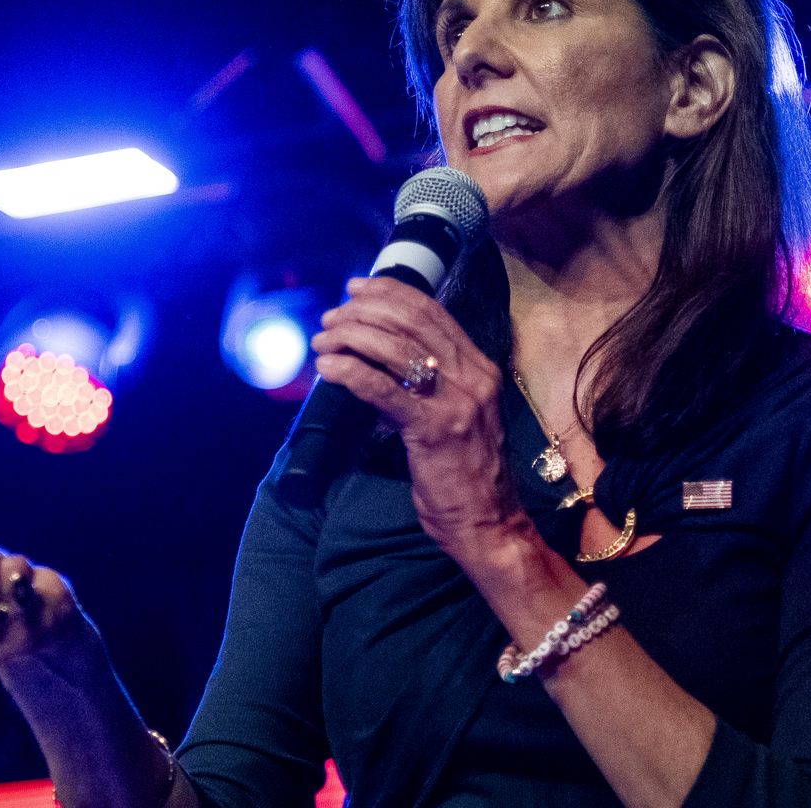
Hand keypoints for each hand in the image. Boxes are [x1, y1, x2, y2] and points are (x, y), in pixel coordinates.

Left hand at [311, 276, 524, 560]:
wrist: (488, 522)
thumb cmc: (468, 472)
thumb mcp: (462, 414)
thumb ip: (436, 382)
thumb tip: (386, 356)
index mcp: (480, 368)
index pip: (432, 313)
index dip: (390, 292)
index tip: (356, 289)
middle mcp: (473, 377)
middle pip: (411, 322)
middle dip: (364, 311)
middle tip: (332, 318)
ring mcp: (455, 402)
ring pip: (395, 349)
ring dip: (350, 338)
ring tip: (323, 342)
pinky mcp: (432, 429)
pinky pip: (383, 389)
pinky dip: (350, 371)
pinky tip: (327, 368)